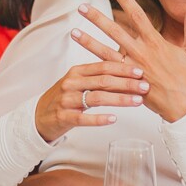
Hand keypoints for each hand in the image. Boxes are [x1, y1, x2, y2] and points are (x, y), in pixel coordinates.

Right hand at [33, 58, 148, 142]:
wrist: (39, 116)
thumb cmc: (66, 98)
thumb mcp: (79, 83)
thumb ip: (99, 78)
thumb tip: (127, 73)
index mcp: (77, 71)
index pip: (103, 67)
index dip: (123, 68)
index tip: (140, 71)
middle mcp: (71, 83)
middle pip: (103, 81)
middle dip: (127, 83)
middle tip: (145, 86)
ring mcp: (66, 100)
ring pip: (97, 98)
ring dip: (119, 99)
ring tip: (137, 102)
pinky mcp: (63, 117)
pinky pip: (83, 118)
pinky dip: (99, 119)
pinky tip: (114, 119)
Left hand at [74, 0, 185, 123]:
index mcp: (157, 43)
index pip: (138, 16)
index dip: (126, 0)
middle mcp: (141, 54)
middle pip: (115, 31)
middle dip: (97, 18)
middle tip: (82, 7)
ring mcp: (132, 69)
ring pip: (106, 52)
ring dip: (88, 41)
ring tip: (73, 32)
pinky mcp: (128, 84)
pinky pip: (108, 72)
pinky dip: (95, 65)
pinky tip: (83, 61)